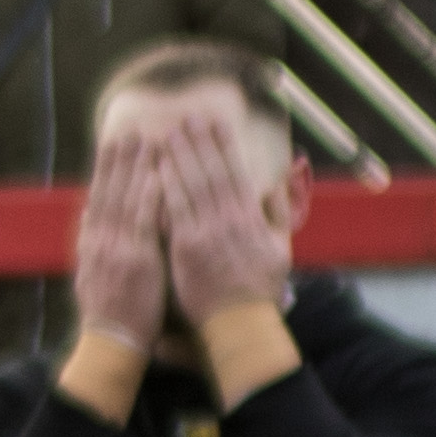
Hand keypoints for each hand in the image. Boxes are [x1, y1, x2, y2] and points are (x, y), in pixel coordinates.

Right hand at [67, 117, 171, 348]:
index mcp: (93, 243)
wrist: (112, 340)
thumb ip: (89, 242)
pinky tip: (157, 174)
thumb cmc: (110, 312)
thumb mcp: (89, 274)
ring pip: (125, 199)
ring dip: (134, 167)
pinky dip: (149, 196)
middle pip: (109, 191)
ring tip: (144, 139)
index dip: (106, 169)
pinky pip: (143, 221)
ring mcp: (117, 248)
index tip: (113, 143)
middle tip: (127, 128)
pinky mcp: (136, 259)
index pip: (99, 197)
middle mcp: (101, 240)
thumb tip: (86, 215)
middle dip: (118, 159)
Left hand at [154, 115, 292, 333]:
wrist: (240, 322)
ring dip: (181, 156)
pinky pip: (175, 209)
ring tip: (169, 131)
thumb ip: (275, 215)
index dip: (224, 145)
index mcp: (251, 217)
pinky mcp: (188, 247)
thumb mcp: (279, 249)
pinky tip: (156, 166)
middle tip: (187, 114)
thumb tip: (277, 185)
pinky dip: (167, 186)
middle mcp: (231, 219)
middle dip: (200, 141)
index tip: (215, 122)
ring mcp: (209, 231)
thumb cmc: (258, 289)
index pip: (236, 172)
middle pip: (213, 172)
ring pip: (193, 185)